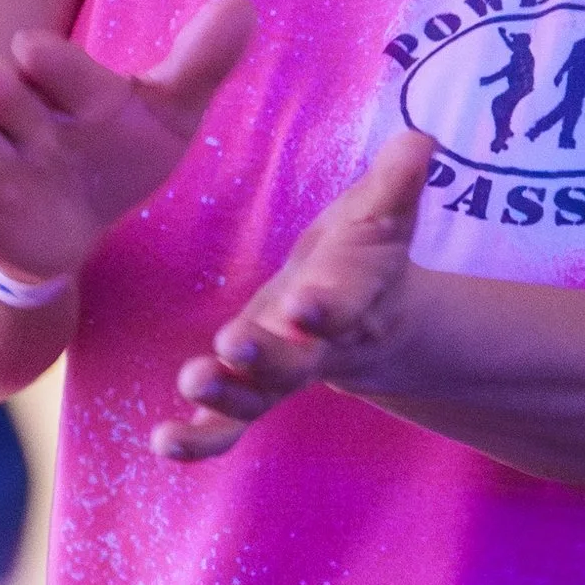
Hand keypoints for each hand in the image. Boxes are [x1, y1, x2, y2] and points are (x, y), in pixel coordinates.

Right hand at [0, 0, 255, 289]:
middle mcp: (25, 119)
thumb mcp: (166, 116)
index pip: (47, 58)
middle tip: (0, 92)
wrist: (74, 226)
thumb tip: (242, 5)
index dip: (43, 58)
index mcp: (68, 88)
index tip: (34, 54)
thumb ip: (199, 64)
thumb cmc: (117, 155)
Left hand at [156, 131, 433, 462]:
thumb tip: (421, 141)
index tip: (307, 304)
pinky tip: (163, 442)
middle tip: (234, 345)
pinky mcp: (251, 391)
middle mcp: (315, 346)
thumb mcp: (382, 214)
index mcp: (350, 299)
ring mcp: (281, 375)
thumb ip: (397, 184)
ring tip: (192, 381)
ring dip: (224, 395)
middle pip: (295, 361)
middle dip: (267, 356)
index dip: (329, 306)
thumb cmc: (364, 254)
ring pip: (256, 397)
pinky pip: (227, 425)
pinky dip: (199, 440)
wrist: (367, 318)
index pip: (344, 303)